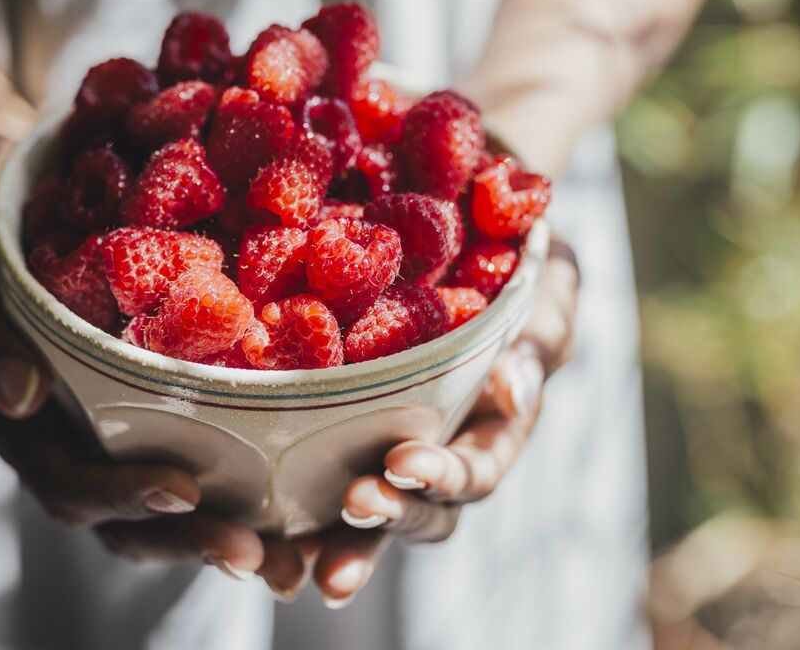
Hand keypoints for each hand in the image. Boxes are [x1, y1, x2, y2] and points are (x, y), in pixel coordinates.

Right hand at [0, 221, 273, 578]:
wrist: (52, 230)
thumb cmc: (3, 257)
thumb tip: (19, 393)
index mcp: (35, 438)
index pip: (74, 487)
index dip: (124, 497)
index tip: (183, 489)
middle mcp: (86, 459)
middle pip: (134, 526)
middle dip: (193, 541)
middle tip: (253, 552)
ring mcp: (134, 453)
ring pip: (181, 522)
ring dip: (233, 544)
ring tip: (292, 562)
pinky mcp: (183, 434)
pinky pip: (220, 483)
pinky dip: (262, 508)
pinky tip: (312, 520)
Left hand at [309, 237, 580, 606]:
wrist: (462, 238)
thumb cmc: (514, 259)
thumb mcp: (545, 283)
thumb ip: (542, 332)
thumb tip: (513, 384)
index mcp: (494, 429)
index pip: (474, 471)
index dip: (443, 475)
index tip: (403, 460)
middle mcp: (441, 456)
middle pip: (420, 511)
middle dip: (389, 515)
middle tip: (354, 502)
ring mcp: (387, 454)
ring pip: (367, 519)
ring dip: (341, 543)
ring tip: (301, 561)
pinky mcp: (335, 439)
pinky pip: (314, 491)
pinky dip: (292, 522)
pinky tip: (254, 539)